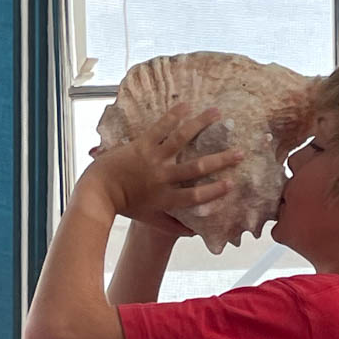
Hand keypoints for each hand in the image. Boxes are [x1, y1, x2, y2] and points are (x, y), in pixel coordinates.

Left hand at [80, 104, 242, 228]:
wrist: (99, 192)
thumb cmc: (125, 207)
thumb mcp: (150, 220)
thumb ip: (171, 226)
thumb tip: (192, 233)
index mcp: (166, 198)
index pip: (196, 196)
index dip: (215, 191)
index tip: (232, 184)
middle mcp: (163, 178)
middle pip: (197, 168)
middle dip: (221, 160)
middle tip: (240, 152)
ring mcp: (153, 159)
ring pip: (181, 139)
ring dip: (201, 124)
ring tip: (217, 113)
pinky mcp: (142, 144)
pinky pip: (160, 127)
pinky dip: (174, 115)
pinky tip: (186, 105)